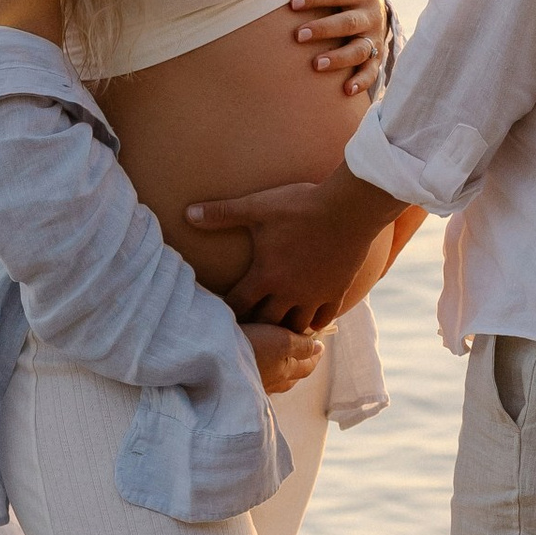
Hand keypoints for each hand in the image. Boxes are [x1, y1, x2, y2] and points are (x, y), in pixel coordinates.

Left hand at [191, 165, 397, 331]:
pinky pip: (324, 318)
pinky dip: (314, 322)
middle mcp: (289, 293)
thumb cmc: (300, 206)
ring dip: (285, 328)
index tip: (220, 313)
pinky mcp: (336, 291)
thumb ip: (221, 214)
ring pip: (296, 326)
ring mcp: (315, 295)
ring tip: (276, 327)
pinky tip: (308, 319)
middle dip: (255, 325)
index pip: (238, 305)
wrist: (348, 208)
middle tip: (247, 326)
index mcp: (266, 276)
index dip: (226, 311)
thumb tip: (187, 214)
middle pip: (266, 323)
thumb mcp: (257, 207)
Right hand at [245, 316, 324, 394]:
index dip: (316, 355)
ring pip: (275, 380)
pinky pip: (258, 381)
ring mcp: (256, 386)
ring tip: (281, 357)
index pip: (308, 366)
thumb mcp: (282, 340)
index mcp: (287, 371)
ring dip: (281, 369)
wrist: (216, 360)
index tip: (321, 344)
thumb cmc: (253, 347)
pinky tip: (256, 367)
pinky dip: (263, 372)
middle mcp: (274, 383)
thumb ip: (302, 345)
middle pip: (293, 375)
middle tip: (304, 349)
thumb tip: (320, 348)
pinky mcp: (240, 385)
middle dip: (301, 363)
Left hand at [286, 0, 389, 105]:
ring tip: (316, 65)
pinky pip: (371, 71)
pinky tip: (346, 91)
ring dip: (339, 58)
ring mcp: (374, 38)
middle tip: (298, 35)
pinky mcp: (376, 56)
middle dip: (324, 29)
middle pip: (348, 23)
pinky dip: (362, 81)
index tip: (292, 3)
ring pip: (359, 50)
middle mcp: (371, 15)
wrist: (376, 6)